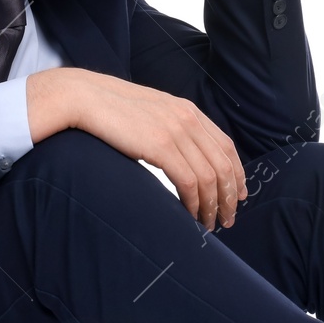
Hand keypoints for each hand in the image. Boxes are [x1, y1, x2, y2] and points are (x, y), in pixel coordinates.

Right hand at [30, 67, 247, 230]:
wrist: (85, 98)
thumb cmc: (112, 110)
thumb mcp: (153, 113)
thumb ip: (172, 128)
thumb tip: (184, 155)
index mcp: (189, 111)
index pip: (226, 146)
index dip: (237, 174)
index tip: (238, 196)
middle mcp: (189, 119)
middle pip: (224, 165)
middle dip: (229, 197)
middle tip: (228, 219)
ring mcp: (177, 131)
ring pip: (210, 177)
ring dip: (212, 205)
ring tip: (210, 224)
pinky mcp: (161, 146)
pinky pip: (189, 181)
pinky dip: (194, 203)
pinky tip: (190, 215)